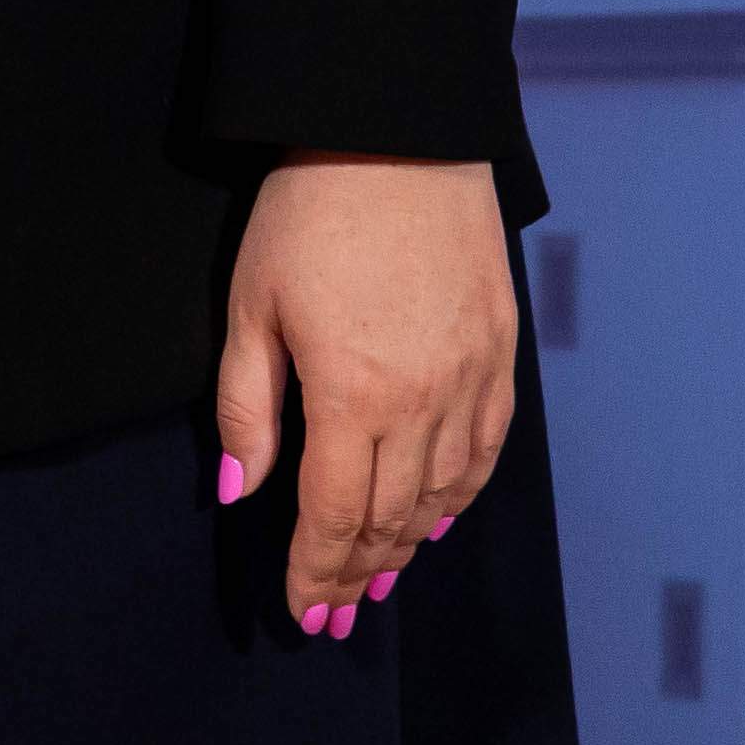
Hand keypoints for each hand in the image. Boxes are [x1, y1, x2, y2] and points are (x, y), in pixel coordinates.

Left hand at [213, 152, 513, 637]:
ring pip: (443, 496)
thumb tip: (240, 495)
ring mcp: (473, 379)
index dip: (315, 573)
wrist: (398, 132)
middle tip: (334, 613)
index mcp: (354, 397)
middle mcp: (424, 403)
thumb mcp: (252, 306)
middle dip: (356, 574)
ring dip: (407, 546)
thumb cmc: (308, 213)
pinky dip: (460, 497)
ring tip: (375, 578)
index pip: (335, 518)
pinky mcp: (503, 352)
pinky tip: (435, 517)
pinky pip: (486, 451)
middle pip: (391, 520)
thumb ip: (248, 409)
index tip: (302, 613)